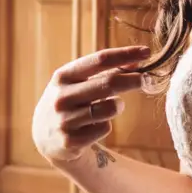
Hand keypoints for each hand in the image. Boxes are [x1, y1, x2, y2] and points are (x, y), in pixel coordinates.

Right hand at [32, 45, 149, 164]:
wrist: (45, 137)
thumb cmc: (70, 101)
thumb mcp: (78, 83)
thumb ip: (106, 71)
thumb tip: (139, 59)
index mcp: (63, 76)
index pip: (99, 60)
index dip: (125, 54)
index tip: (146, 51)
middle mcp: (61, 96)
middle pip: (109, 83)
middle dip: (133, 80)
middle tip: (146, 79)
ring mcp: (64, 120)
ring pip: (110, 108)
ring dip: (118, 106)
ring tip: (111, 107)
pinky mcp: (70, 141)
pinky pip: (104, 129)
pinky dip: (105, 126)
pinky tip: (93, 127)